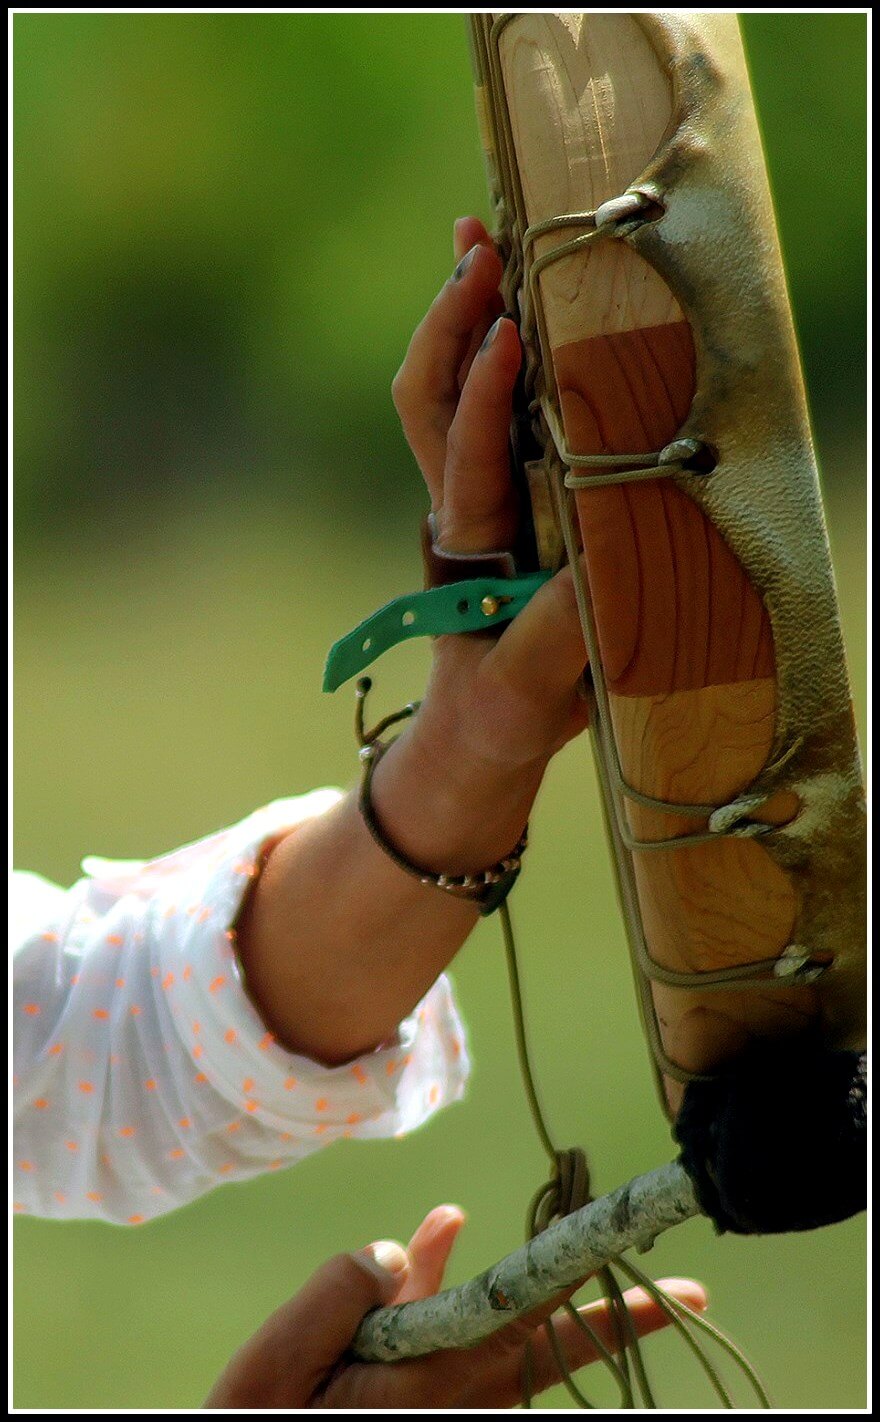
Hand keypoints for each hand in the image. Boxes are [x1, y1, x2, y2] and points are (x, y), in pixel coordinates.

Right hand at [205, 1205, 706, 1408]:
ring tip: (546, 1248)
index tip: (648, 1277)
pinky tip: (437, 1231)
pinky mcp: (404, 1392)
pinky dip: (439, 1283)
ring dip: (526, 1291)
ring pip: (497, 1329)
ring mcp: (430, 1396)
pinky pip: (441, 1330)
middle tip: (693, 1299)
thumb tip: (401, 1246)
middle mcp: (445, 1395)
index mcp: (425, 1386)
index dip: (591, 1295)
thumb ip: (343, 1291)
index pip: (527, 1325)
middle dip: (615, 1318)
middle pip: (547, 1343)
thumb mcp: (281, 1360)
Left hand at [391, 217, 589, 776]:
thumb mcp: (528, 691)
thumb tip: (592, 574)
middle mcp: (461, 505)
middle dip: (448, 321)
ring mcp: (473, 494)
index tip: (507, 334)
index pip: (470, 455)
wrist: (482, 726)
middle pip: (428, 397)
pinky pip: (478, 405)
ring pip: (440, 391)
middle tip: (479, 247)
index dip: (485, 395)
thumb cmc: (503, 709)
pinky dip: (483, 341)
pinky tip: (508, 295)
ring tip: (478, 237)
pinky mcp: (494, 493)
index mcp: (469, 546)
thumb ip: (554, 642)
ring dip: (454, 315)